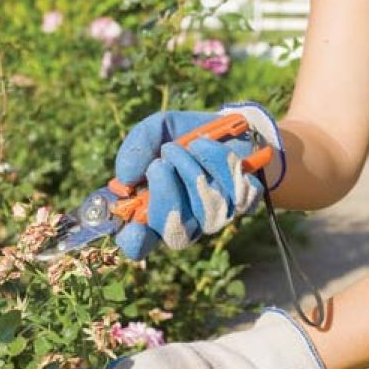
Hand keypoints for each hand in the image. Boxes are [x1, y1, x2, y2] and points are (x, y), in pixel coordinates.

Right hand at [114, 102, 284, 259]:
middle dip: (166, 193)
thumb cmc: (185, 135)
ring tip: (191, 144)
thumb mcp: (157, 131)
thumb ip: (137, 148)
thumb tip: (124, 179)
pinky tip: (215, 147)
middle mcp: (186, 222)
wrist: (230, 126)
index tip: (133, 228)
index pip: (140, 243)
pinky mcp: (244, 204)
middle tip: (162, 162)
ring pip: (206, 209)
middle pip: (176, 233)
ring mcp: (217, 217)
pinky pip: (233, 190)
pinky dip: (220, 161)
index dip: (135, 241)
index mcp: (154, 212)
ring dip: (194, 169)